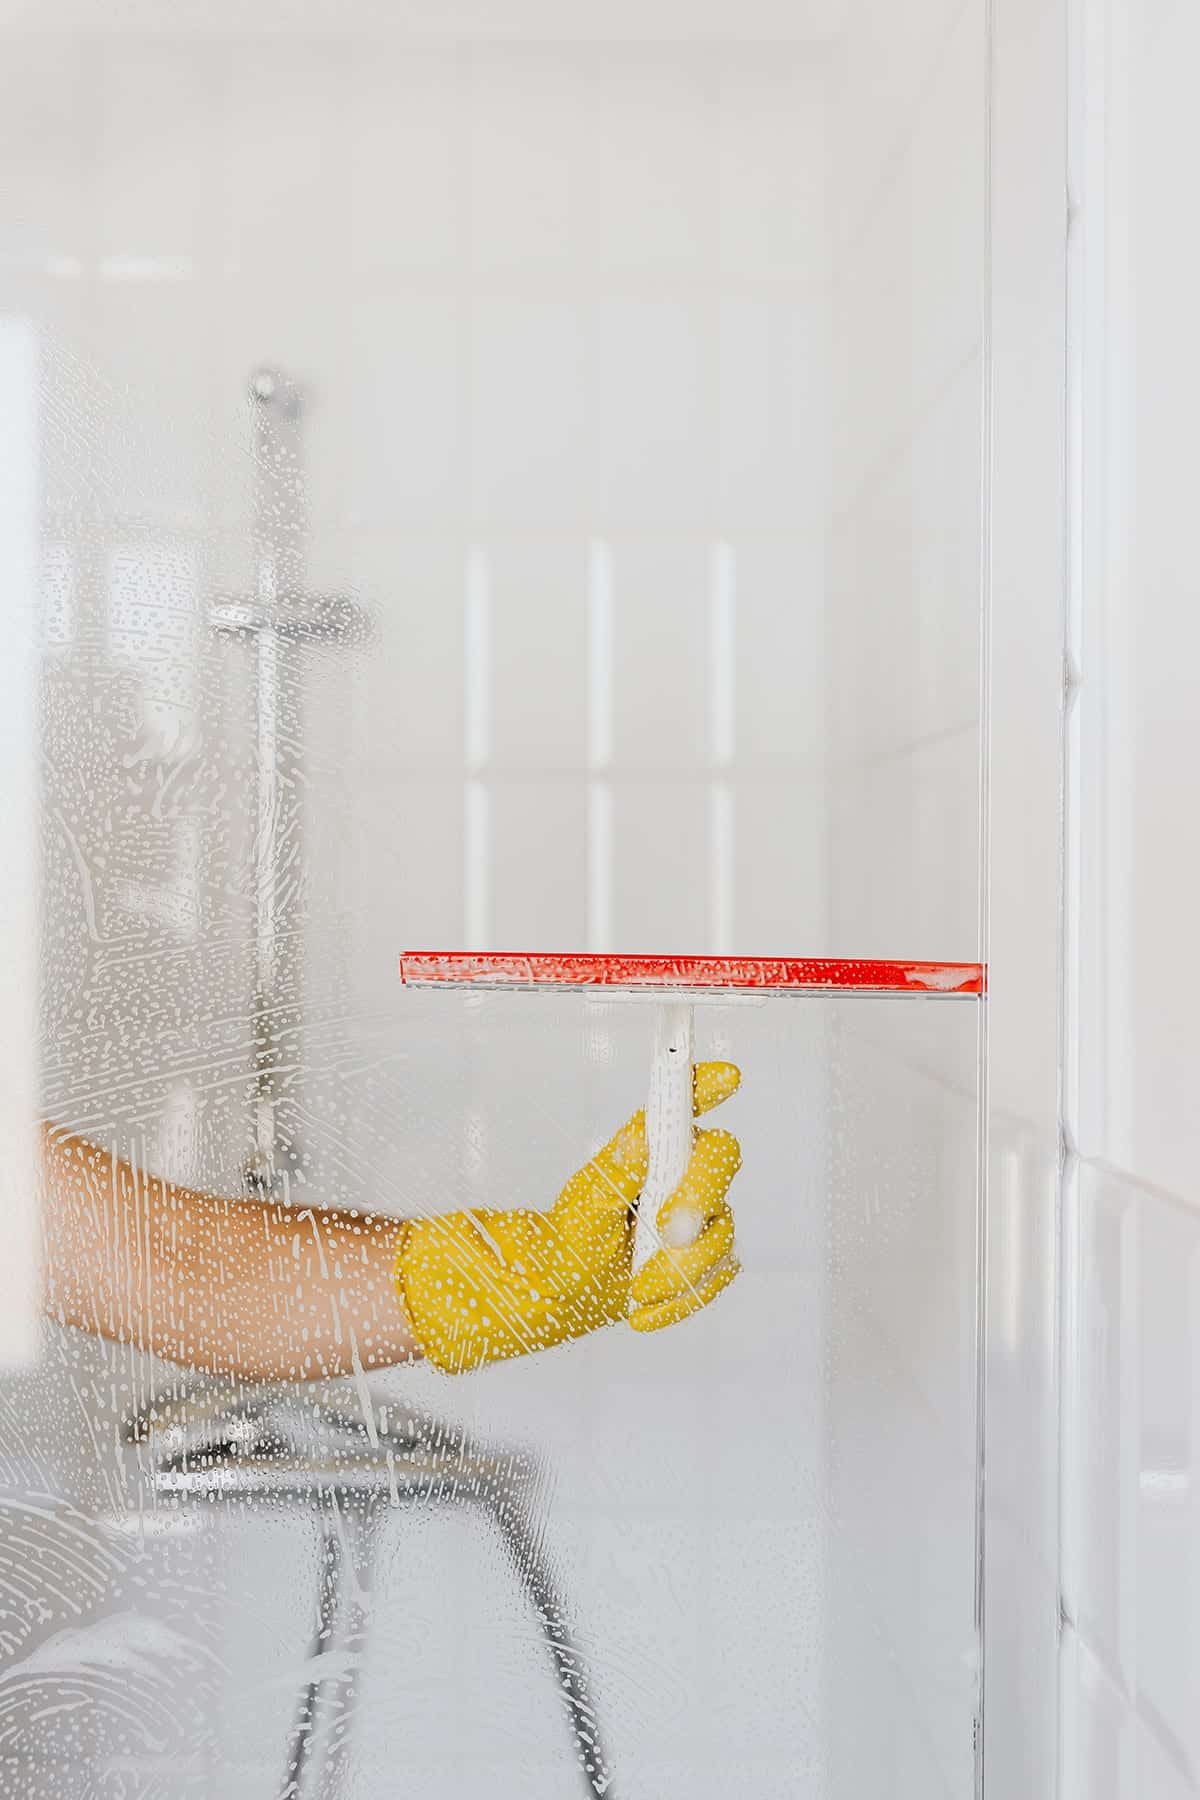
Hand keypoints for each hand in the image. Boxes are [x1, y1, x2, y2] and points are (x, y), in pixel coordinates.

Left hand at [394, 1062, 742, 1372]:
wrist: (567, 1290)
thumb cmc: (573, 1234)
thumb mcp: (585, 1204)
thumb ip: (618, 1172)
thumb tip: (641, 1138)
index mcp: (652, 1145)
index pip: (686, 1102)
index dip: (708, 1084)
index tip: (725, 1077)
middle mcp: (684, 1170)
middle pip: (721, 1160)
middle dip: (699, 1198)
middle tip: (668, 1233)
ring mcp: (705, 1214)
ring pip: (722, 1231)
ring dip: (679, 1268)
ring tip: (637, 1289)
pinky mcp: (712, 1257)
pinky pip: (717, 1276)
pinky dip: (680, 1299)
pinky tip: (645, 1310)